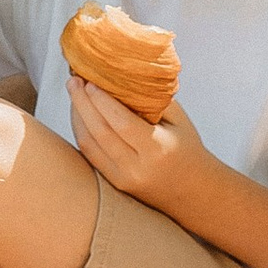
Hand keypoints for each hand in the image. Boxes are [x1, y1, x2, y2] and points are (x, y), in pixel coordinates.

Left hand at [66, 73, 207, 215]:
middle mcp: (137, 167)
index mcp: (157, 148)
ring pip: (89, 144)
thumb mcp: (179, 120)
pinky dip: (81, 132)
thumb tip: (122, 76)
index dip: (102, 101)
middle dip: (82, 103)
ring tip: (74, 93)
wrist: (193, 190)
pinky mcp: (115, 184)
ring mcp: (123, 178)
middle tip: (74, 80)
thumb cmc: (187, 147)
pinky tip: (80, 115)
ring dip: (77, 116)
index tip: (90, 81)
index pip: (121, 122)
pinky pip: (90, 155)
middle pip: (100, 132)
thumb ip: (152, 100)